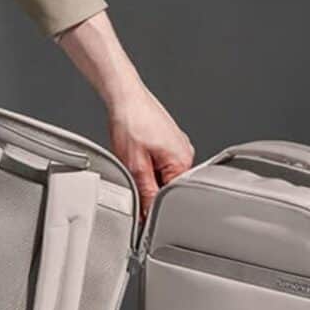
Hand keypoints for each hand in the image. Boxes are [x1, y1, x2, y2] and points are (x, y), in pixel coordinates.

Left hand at [107, 82, 193, 214]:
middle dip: (148, 186)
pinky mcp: (168, 141)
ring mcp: (177, 146)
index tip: (140, 206)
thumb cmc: (131, 121)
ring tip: (134, 156)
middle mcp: (185, 153)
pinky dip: (146, 162)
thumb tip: (148, 213)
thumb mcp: (135, 165)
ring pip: (161, 174)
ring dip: (146, 173)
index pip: (171, 196)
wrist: (125, 96)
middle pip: (167, 185)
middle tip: (132, 173)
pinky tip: (136, 151)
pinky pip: (159, 161)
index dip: (153, 204)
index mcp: (182, 161)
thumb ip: (145, 193)